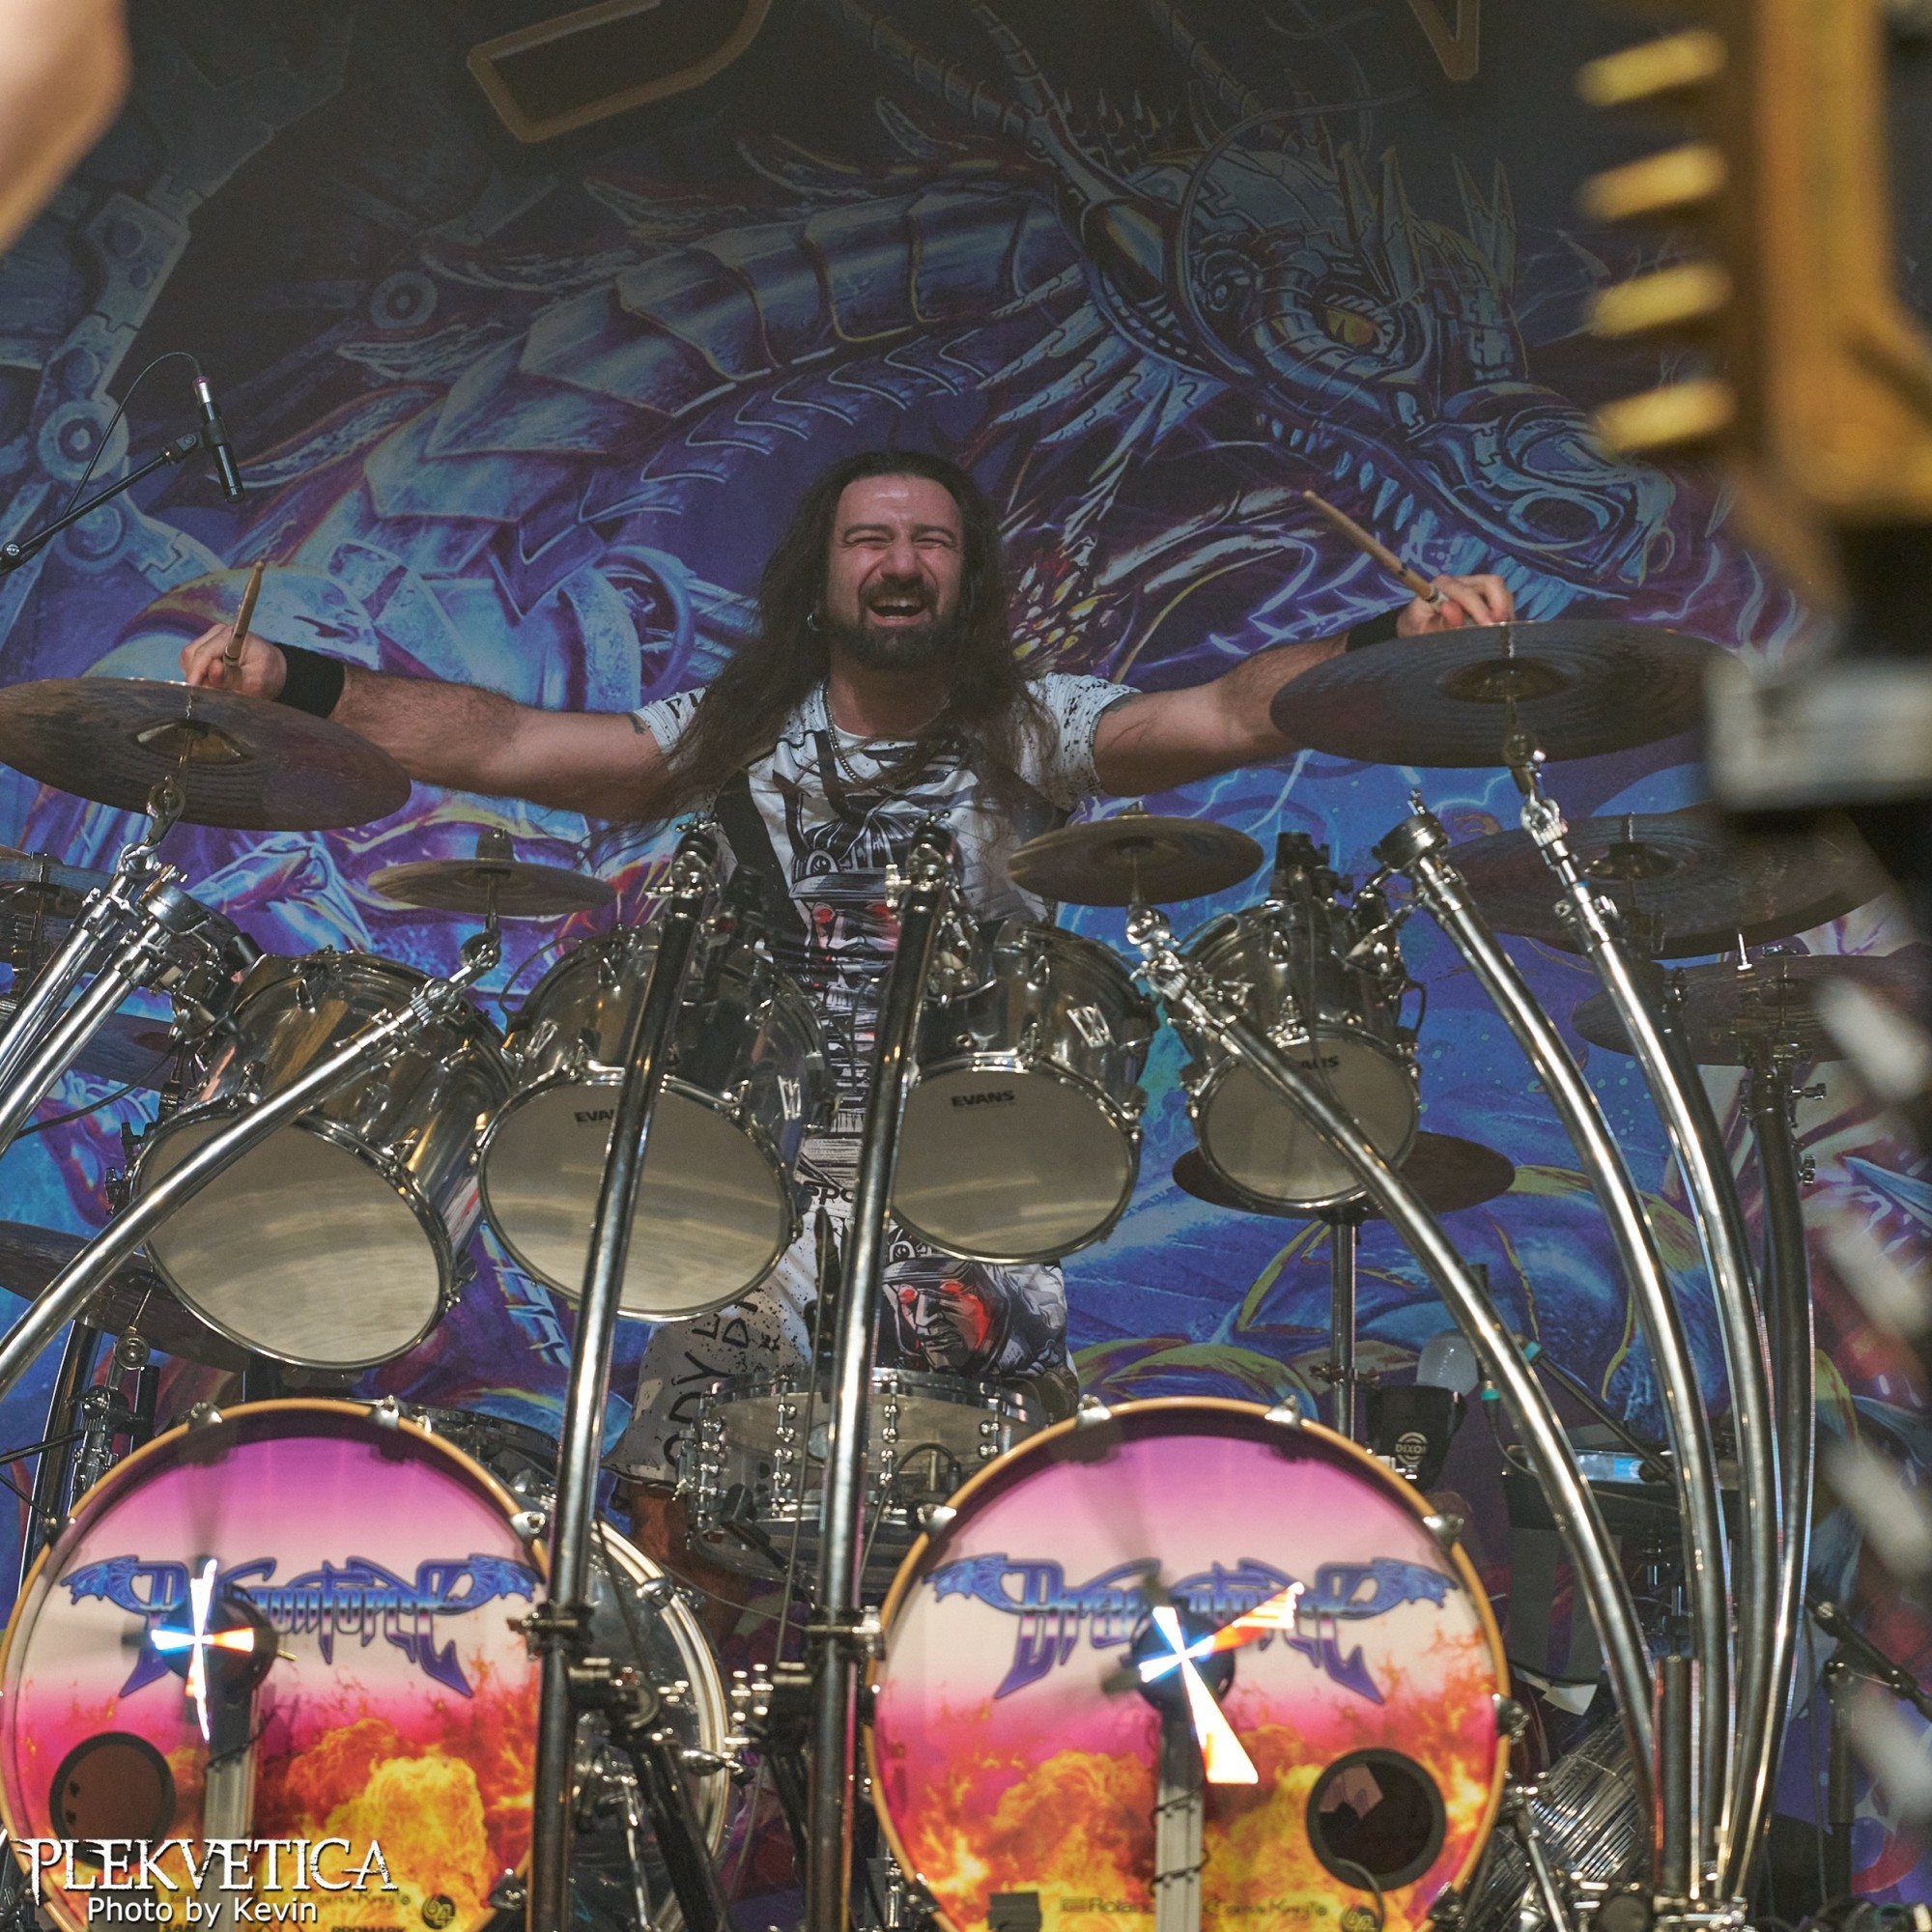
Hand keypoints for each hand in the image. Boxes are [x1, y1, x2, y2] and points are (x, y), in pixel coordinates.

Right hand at [180, 620, 286, 698]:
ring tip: (216, 686)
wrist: (273, 669)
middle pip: (191, 654)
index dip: (196, 671)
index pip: (205, 652)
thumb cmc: (268, 674)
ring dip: (197, 675)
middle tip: (211, 692)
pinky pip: (192, 661)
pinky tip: (213, 681)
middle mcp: (217, 633)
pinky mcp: (206, 647)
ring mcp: (210, 638)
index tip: (193, 687)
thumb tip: (212, 668)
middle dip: (197, 675)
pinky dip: (198, 673)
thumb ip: (232, 677)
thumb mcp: (255, 681)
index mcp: (232, 636)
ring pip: (188, 658)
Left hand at [1396, 571, 1514, 634]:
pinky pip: (1503, 600)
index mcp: (1441, 586)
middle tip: (1498, 629)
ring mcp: (1474, 586)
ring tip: (1500, 632)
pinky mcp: (1484, 596)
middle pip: (1491, 582)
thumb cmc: (1417, 628)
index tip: (1488, 626)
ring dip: (1505, 611)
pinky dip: (1506, 615)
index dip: (1479, 608)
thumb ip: (1438, 623)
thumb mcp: (1422, 630)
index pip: (1466, 592)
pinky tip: (1500, 630)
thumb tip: (1451, 608)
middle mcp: (1461, 581)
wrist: (1417, 626)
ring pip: (1501, 590)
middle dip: (1499, 605)